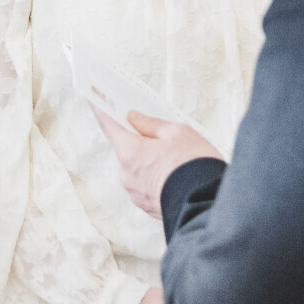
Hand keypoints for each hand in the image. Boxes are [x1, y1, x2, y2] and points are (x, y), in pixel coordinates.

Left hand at [94, 107, 222, 219]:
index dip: (101, 109)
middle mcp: (127, 174)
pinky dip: (155, 175)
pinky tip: (173, 171)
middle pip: (126, 147)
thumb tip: (134, 118)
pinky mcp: (146, 205)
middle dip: (138, 138)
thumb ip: (152, 124)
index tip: (94, 98)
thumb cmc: (195, 167)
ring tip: (175, 155)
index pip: (109, 125)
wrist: (209, 205)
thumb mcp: (178, 133)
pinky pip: (145, 183)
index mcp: (130, 152)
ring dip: (148, 158)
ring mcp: (135, 193)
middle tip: (158, 131)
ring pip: (136, 166)